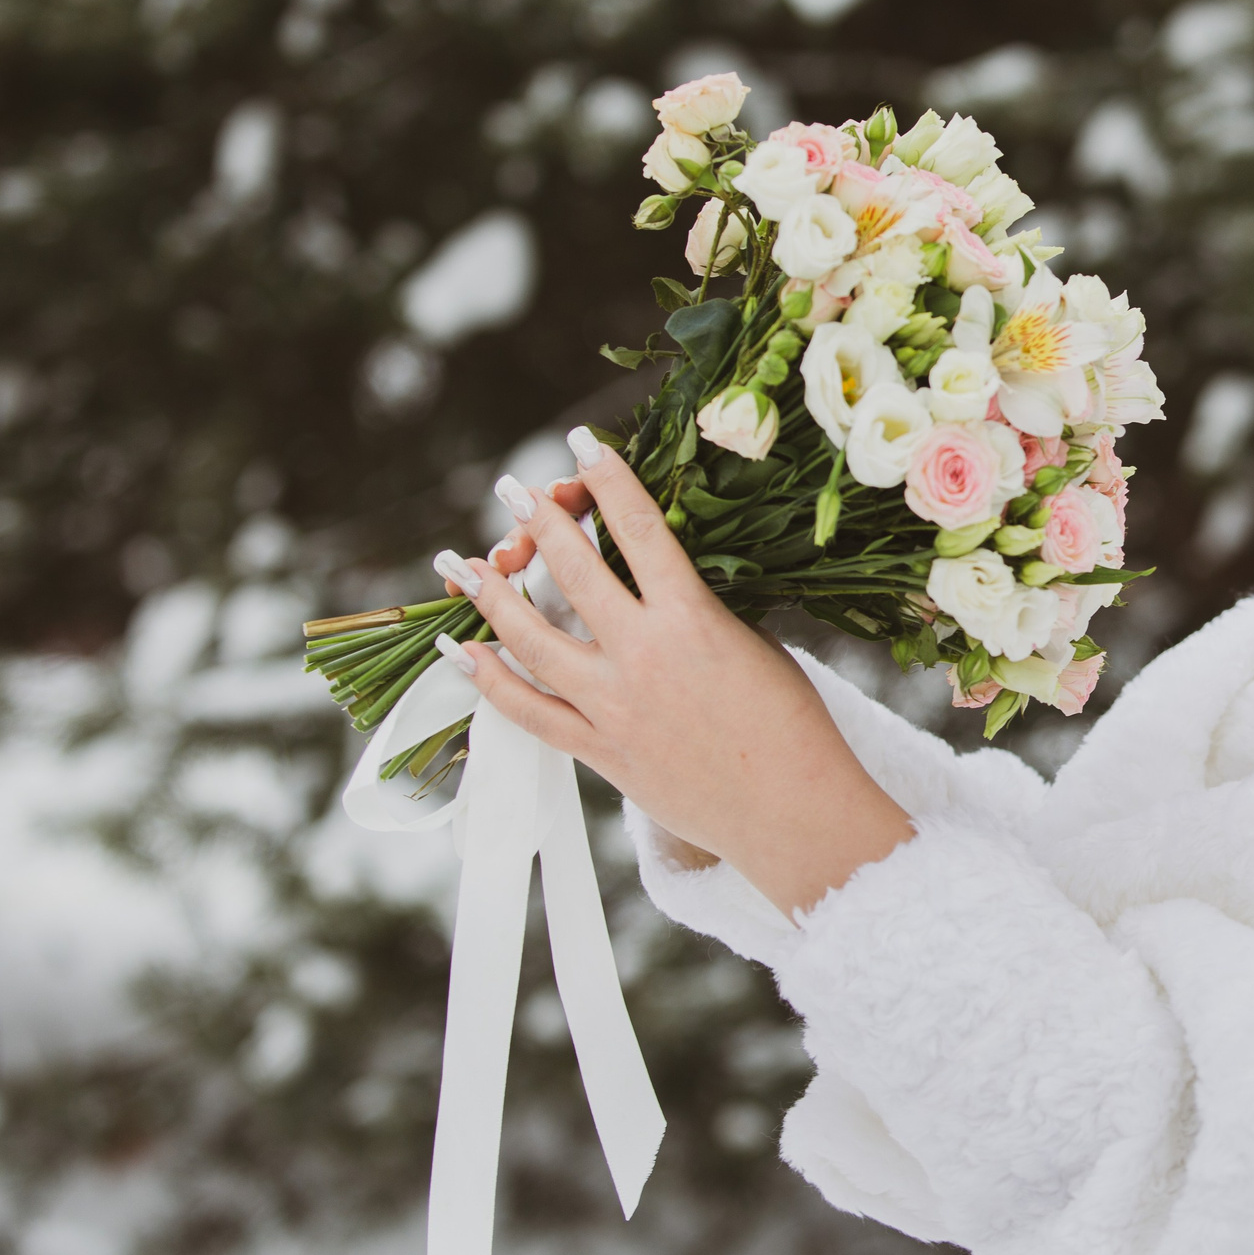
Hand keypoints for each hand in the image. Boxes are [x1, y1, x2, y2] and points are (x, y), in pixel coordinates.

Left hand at [435, 429, 915, 918]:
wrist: (792, 810)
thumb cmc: (791, 725)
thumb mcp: (753, 644)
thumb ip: (696, 611)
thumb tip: (652, 582)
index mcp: (694, 620)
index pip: (640, 530)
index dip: (608, 480)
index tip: (582, 444)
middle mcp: (644, 657)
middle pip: (574, 572)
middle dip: (539, 522)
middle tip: (513, 489)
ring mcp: (613, 707)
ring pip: (530, 639)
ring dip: (491, 594)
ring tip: (462, 561)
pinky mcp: (598, 751)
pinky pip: (526, 711)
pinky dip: (488, 679)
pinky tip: (462, 648)